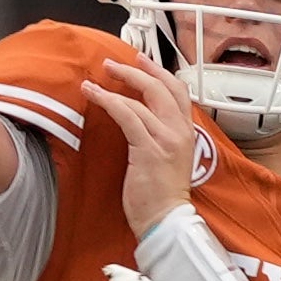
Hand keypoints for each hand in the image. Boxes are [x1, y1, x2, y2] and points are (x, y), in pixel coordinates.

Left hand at [81, 55, 199, 237]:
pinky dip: (108, 100)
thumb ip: (160, 135)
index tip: (142, 61)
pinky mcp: (148, 148)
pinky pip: (127, 114)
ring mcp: (166, 139)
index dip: (159, 72)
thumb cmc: (162, 195)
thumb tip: (140, 117)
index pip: (178, 91)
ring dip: (116, 83)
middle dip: (136, 70)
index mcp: (186, 132)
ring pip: (142, 98)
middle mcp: (180, 131)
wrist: (166, 219)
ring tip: (93, 80)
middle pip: (161, 87)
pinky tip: (93, 94)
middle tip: (112, 64)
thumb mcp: (169, 158)